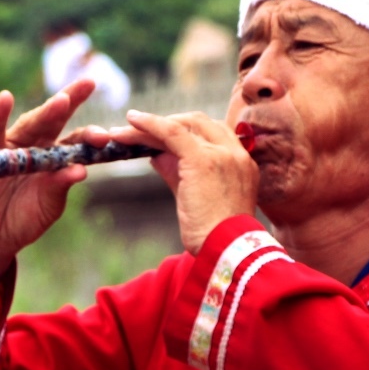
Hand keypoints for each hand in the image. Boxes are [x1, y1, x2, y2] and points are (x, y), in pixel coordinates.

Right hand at [0, 82, 91, 351]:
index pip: (76, 139)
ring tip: (62, 100)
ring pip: (30, 123)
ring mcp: (12, 147)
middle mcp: (36, 146)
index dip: (91, 134)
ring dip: (46, 111)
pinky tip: (6, 98)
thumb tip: (80, 170)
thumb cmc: (24, 218)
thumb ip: (60, 187)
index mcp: (56, 157)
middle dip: (71, 101)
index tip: (107, 135)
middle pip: (55, 120)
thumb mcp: (49, 206)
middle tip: (88, 84)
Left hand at [125, 110, 258, 252]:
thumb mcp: (195, 196)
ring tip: (125, 128)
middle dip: (170, 123)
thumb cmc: (213, 234)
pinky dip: (150, 124)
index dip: (187, 130)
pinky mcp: (202, 159)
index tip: (164, 134)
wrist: (225, 249)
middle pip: (199, 123)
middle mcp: (236, 153)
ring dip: (152, 125)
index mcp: (242, 163)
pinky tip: (132, 120)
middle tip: (142, 130)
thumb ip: (178, 172)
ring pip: (181, 126)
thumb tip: (156, 156)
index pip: (214, 133)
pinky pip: (171, 132)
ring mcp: (221, 153)